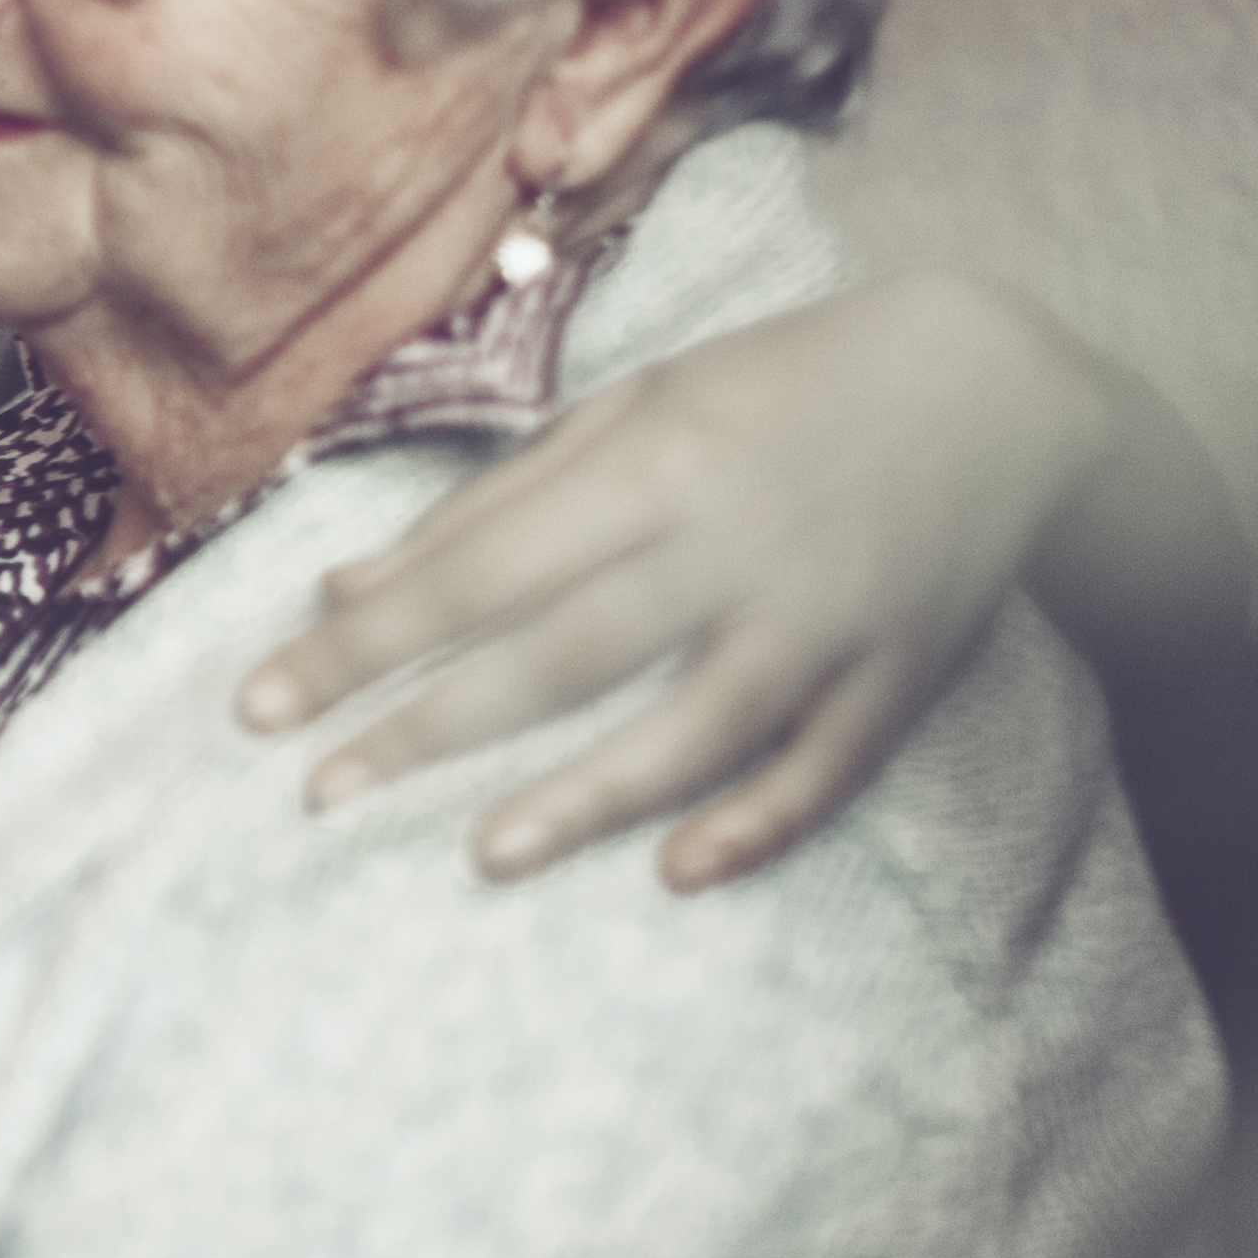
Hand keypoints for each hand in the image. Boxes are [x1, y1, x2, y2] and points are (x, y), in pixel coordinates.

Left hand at [234, 270, 1111, 890]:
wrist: (995, 385)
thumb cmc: (778, 387)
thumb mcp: (631, 406)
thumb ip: (490, 501)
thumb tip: (347, 584)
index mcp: (651, 465)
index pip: (476, 573)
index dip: (363, 643)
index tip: (262, 704)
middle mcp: (729, 545)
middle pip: (560, 655)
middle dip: (429, 728)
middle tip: (319, 794)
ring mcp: (821, 617)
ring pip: (693, 726)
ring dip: (587, 796)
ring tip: (483, 856)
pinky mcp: (898, 674)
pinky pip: (825, 768)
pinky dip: (758, 823)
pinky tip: (678, 872)